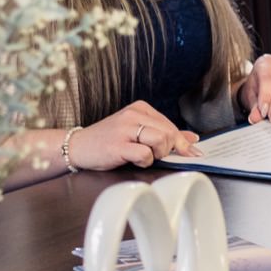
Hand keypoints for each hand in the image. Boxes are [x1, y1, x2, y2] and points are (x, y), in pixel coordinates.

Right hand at [71, 101, 198, 169]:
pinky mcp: (118, 145)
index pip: (171, 125)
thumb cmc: (109, 141)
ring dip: (158, 154)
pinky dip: (145, 161)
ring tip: (145, 156)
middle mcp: (133, 114)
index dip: (182, 142)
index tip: (192, 153)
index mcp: (140, 108)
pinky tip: (134, 160)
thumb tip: (192, 139)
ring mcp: (125, 129)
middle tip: (158, 156)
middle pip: (169, 133)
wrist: (78, 147)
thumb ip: (163, 133)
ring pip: (161, 141)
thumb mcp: (137, 132)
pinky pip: (145, 154)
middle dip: (170, 149)